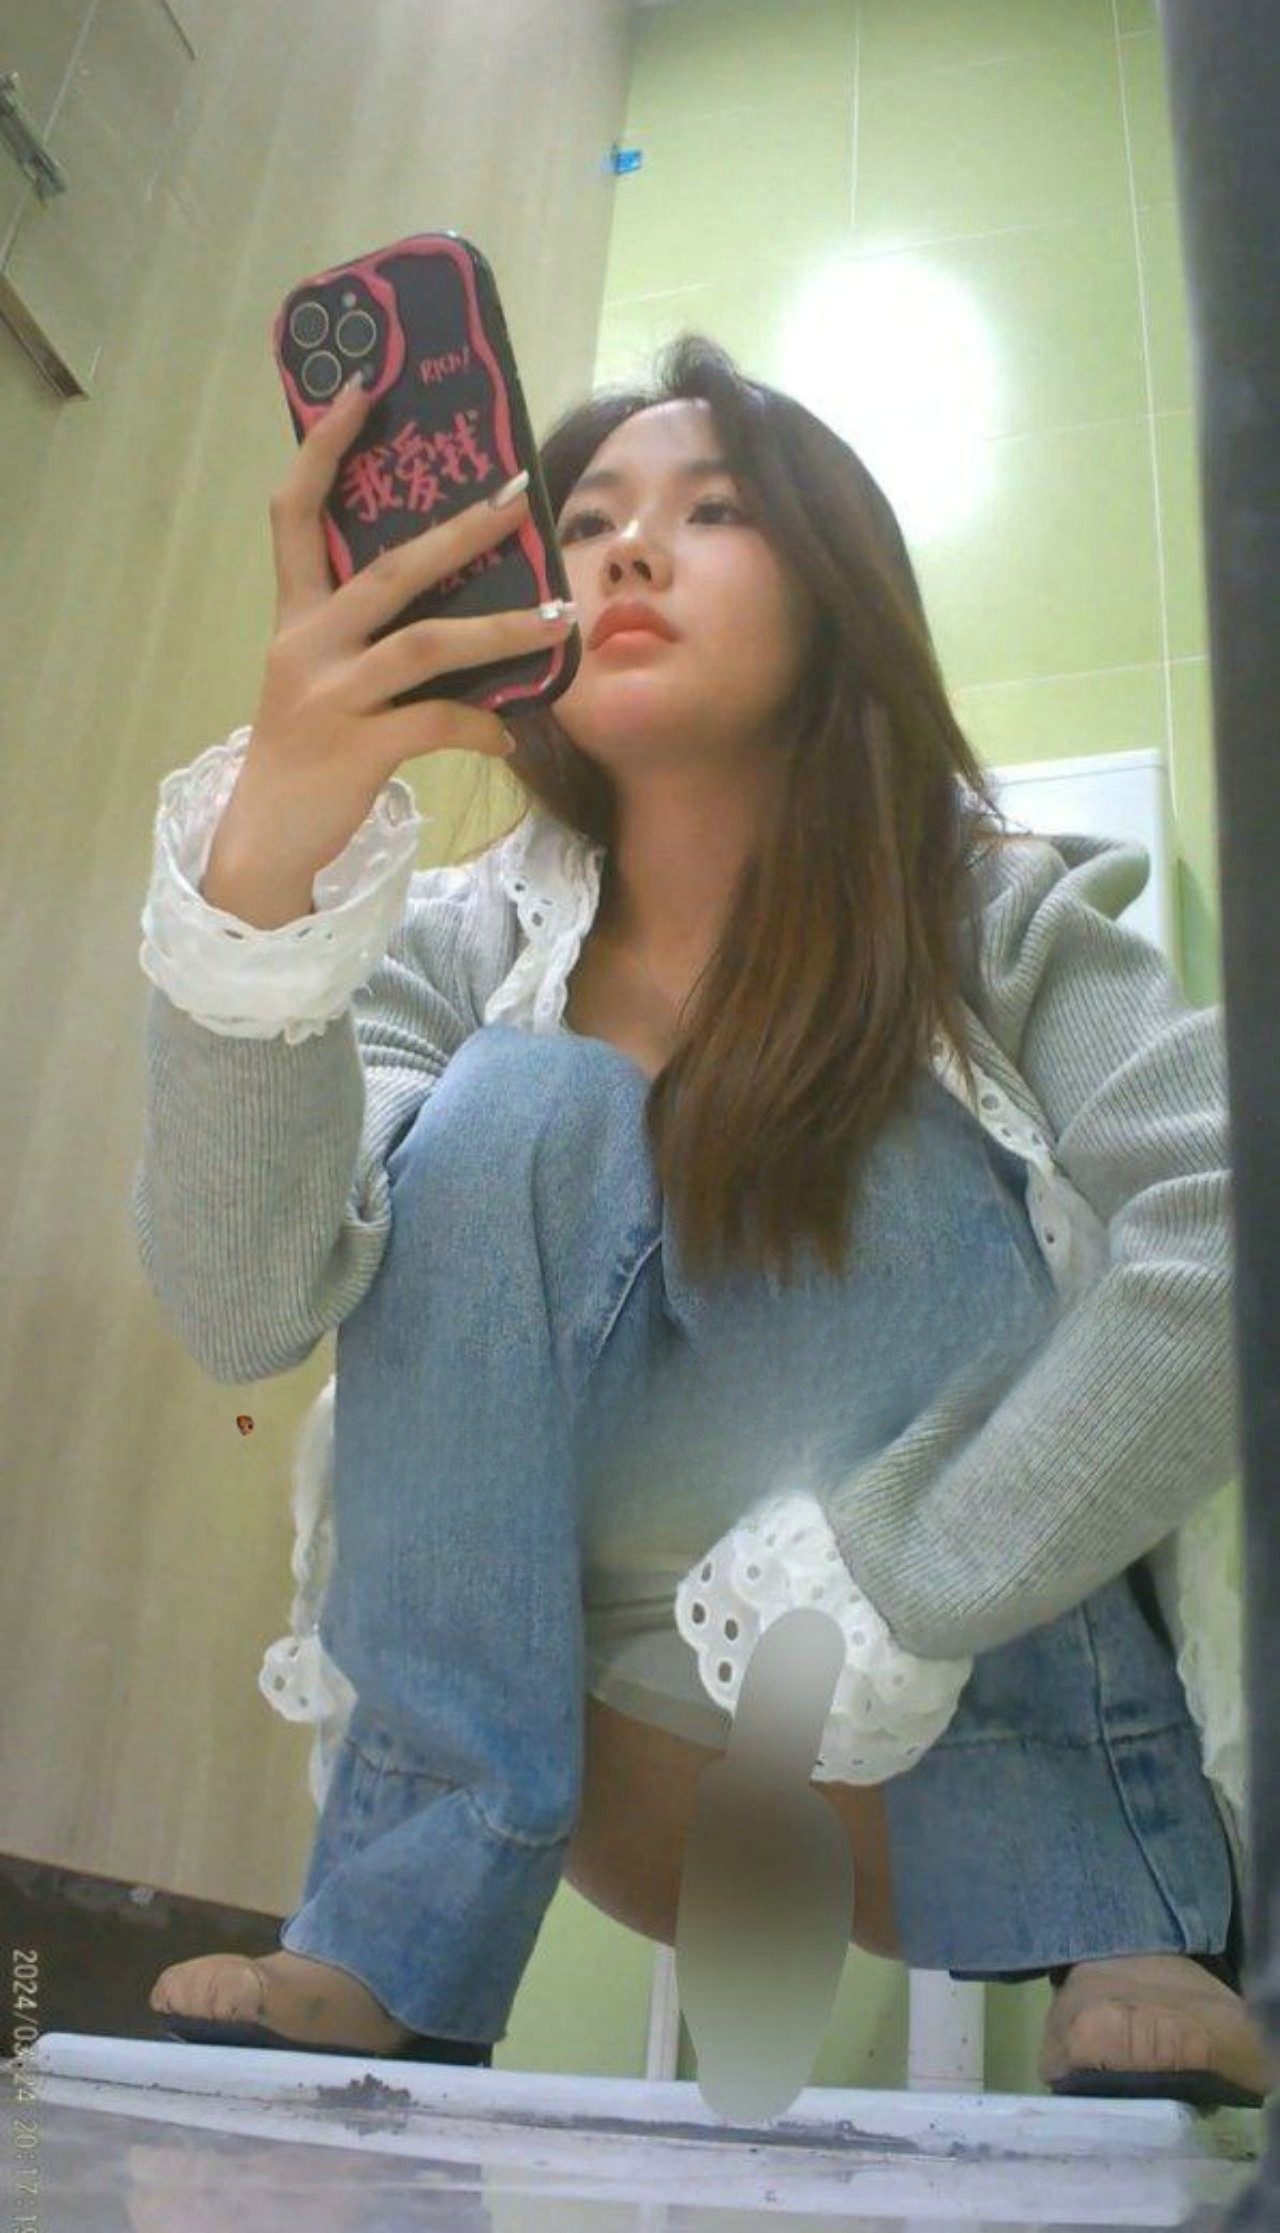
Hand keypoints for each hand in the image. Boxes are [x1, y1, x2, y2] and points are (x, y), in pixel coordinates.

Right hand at [212, 378, 574, 896]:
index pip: (295, 512)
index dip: (324, 448)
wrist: (266, 843)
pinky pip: (436, 724)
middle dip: (459, 531)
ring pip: (426, 644)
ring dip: (501, 631)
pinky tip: (511, 734)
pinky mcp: (356, 750)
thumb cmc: (309, 754)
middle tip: (518, 497)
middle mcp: (306, 644)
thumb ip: (369, 634)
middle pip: (387, 569)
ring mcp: (329, 696)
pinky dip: (482, 726)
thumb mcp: (323, 678)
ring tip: (560, 621)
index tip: (363, 390)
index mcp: (296, 617)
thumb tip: (461, 597)